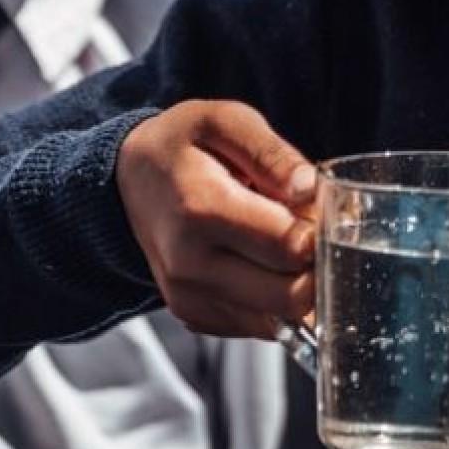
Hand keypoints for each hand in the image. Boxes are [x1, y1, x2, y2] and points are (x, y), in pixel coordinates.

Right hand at [115, 100, 318, 338]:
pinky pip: (260, 326)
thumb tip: (310, 189)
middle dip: (316, 265)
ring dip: (297, 285)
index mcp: (202, 209)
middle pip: (292, 295)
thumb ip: (272, 152)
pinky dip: (274, 300)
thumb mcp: (225, 121)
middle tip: (305, 227)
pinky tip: (259, 262)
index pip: (291, 246)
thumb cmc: (184, 145)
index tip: (317, 208)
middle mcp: (191, 264)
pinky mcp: (194, 316)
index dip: (321, 230)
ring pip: (281, 318)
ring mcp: (189, 297)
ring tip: (278, 242)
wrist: (127, 180)